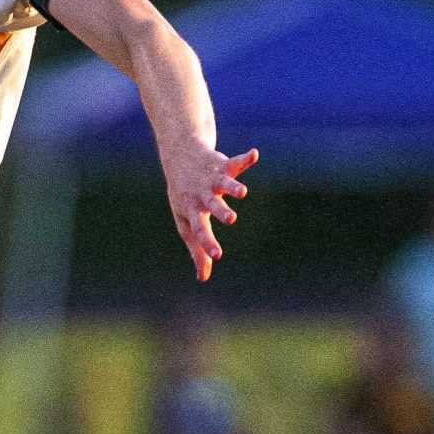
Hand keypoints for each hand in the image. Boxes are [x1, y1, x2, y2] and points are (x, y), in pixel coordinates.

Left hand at [162, 144, 257, 281]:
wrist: (180, 159)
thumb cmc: (184, 198)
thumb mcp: (187, 224)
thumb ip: (197, 250)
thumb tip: (202, 278)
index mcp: (193, 212)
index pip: (200, 230)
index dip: (207, 243)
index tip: (217, 257)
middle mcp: (202, 195)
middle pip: (212, 205)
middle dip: (221, 212)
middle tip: (231, 219)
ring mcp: (212, 180)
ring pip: (224, 184)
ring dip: (233, 187)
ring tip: (243, 192)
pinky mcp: (222, 165)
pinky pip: (235, 162)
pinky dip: (245, 159)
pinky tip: (254, 154)